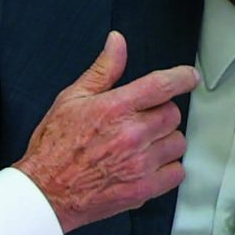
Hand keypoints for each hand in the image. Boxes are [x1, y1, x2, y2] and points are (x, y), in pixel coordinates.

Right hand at [13, 31, 197, 232]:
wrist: (46, 192)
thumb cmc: (54, 147)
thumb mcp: (72, 99)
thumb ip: (103, 70)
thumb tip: (117, 43)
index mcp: (115, 108)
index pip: (162, 85)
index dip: (182, 77)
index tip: (189, 77)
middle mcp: (132, 134)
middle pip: (173, 114)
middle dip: (161, 114)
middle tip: (143, 120)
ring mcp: (140, 164)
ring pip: (177, 143)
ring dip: (166, 141)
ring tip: (144, 144)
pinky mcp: (143, 189)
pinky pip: (176, 173)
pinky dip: (168, 168)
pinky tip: (149, 165)